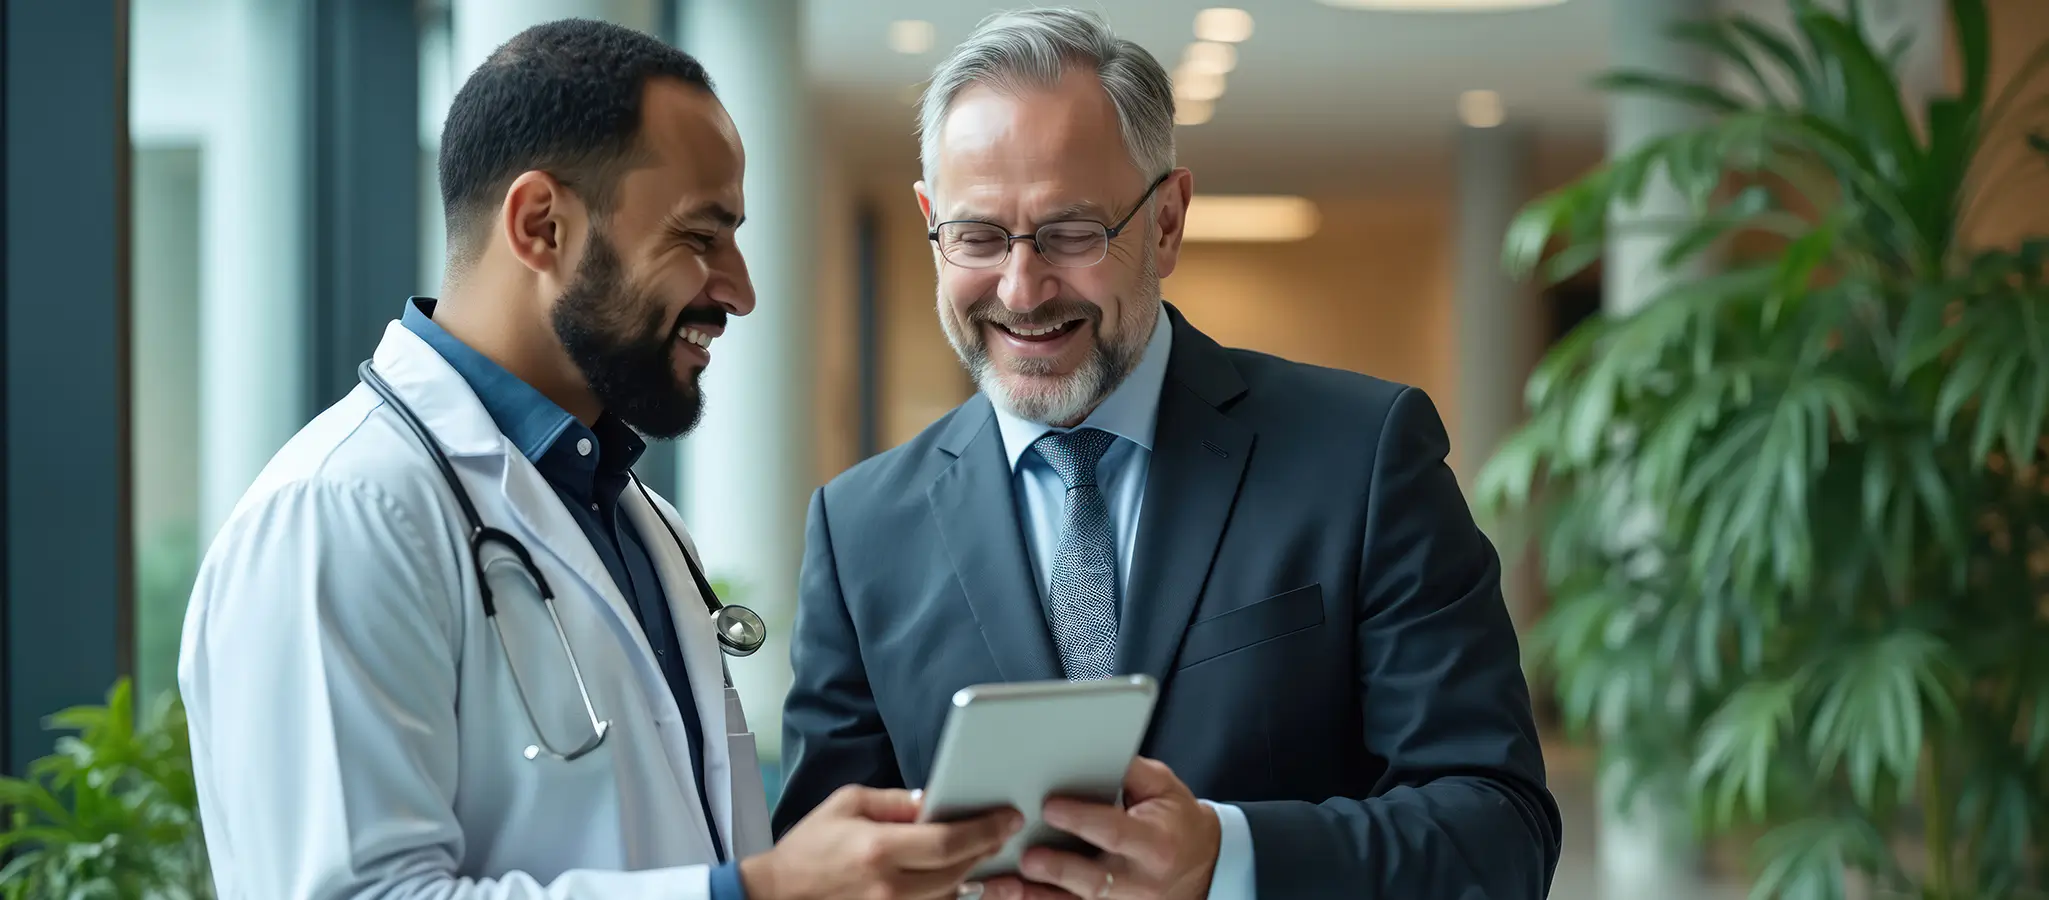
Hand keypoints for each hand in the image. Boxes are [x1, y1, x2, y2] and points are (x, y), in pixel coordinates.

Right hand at [741, 784, 1022, 899]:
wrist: (778, 894)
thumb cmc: (810, 846)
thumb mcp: (848, 804)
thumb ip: (895, 801)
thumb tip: (936, 800)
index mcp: (880, 849)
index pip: (949, 840)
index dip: (986, 829)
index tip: (1008, 817)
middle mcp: (890, 886)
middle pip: (958, 869)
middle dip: (986, 847)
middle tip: (1002, 829)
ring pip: (951, 894)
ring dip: (971, 871)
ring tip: (980, 850)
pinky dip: (949, 893)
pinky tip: (956, 877)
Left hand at [983, 757, 1220, 899]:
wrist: (1201, 866)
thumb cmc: (1175, 820)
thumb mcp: (1162, 787)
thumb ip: (1129, 770)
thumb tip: (1090, 749)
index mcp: (1157, 843)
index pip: (1115, 832)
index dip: (1082, 820)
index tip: (1050, 807)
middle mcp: (1142, 879)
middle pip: (1095, 878)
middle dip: (1058, 868)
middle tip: (1026, 856)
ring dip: (1041, 894)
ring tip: (1010, 881)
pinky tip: (1016, 894)